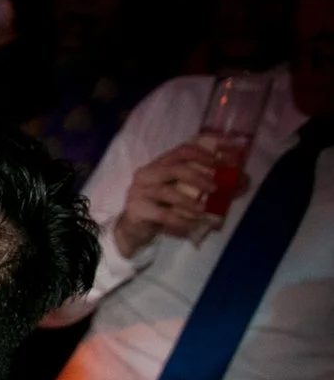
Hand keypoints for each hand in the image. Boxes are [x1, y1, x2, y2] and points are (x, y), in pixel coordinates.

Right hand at [115, 141, 224, 255]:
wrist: (134, 229)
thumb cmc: (163, 206)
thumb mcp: (184, 192)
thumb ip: (208, 185)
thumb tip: (244, 182)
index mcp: (160, 164)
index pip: (182, 150)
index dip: (204, 153)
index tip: (223, 161)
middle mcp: (147, 173)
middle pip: (175, 168)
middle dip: (199, 177)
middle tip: (216, 189)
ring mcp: (139, 191)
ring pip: (167, 192)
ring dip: (190, 201)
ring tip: (204, 210)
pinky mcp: (137, 210)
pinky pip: (163, 215)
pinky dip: (181, 220)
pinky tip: (192, 225)